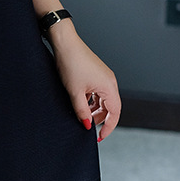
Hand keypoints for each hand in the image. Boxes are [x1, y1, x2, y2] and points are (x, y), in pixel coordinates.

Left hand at [49, 22, 120, 141]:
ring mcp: (104, 77)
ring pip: (103, 100)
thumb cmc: (71, 64)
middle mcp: (110, 82)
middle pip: (110, 107)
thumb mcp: (75, 92)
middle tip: (87, 127)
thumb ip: (82, 111)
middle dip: (100, 119)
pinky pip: (98, 92)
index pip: (114, 113)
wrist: (65, 43)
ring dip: (94, 110)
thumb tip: (87, 125)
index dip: (108, 128)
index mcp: (109, 87)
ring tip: (82, 116)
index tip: (100, 137)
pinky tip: (81, 103)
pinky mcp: (96, 73)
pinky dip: (91, 100)